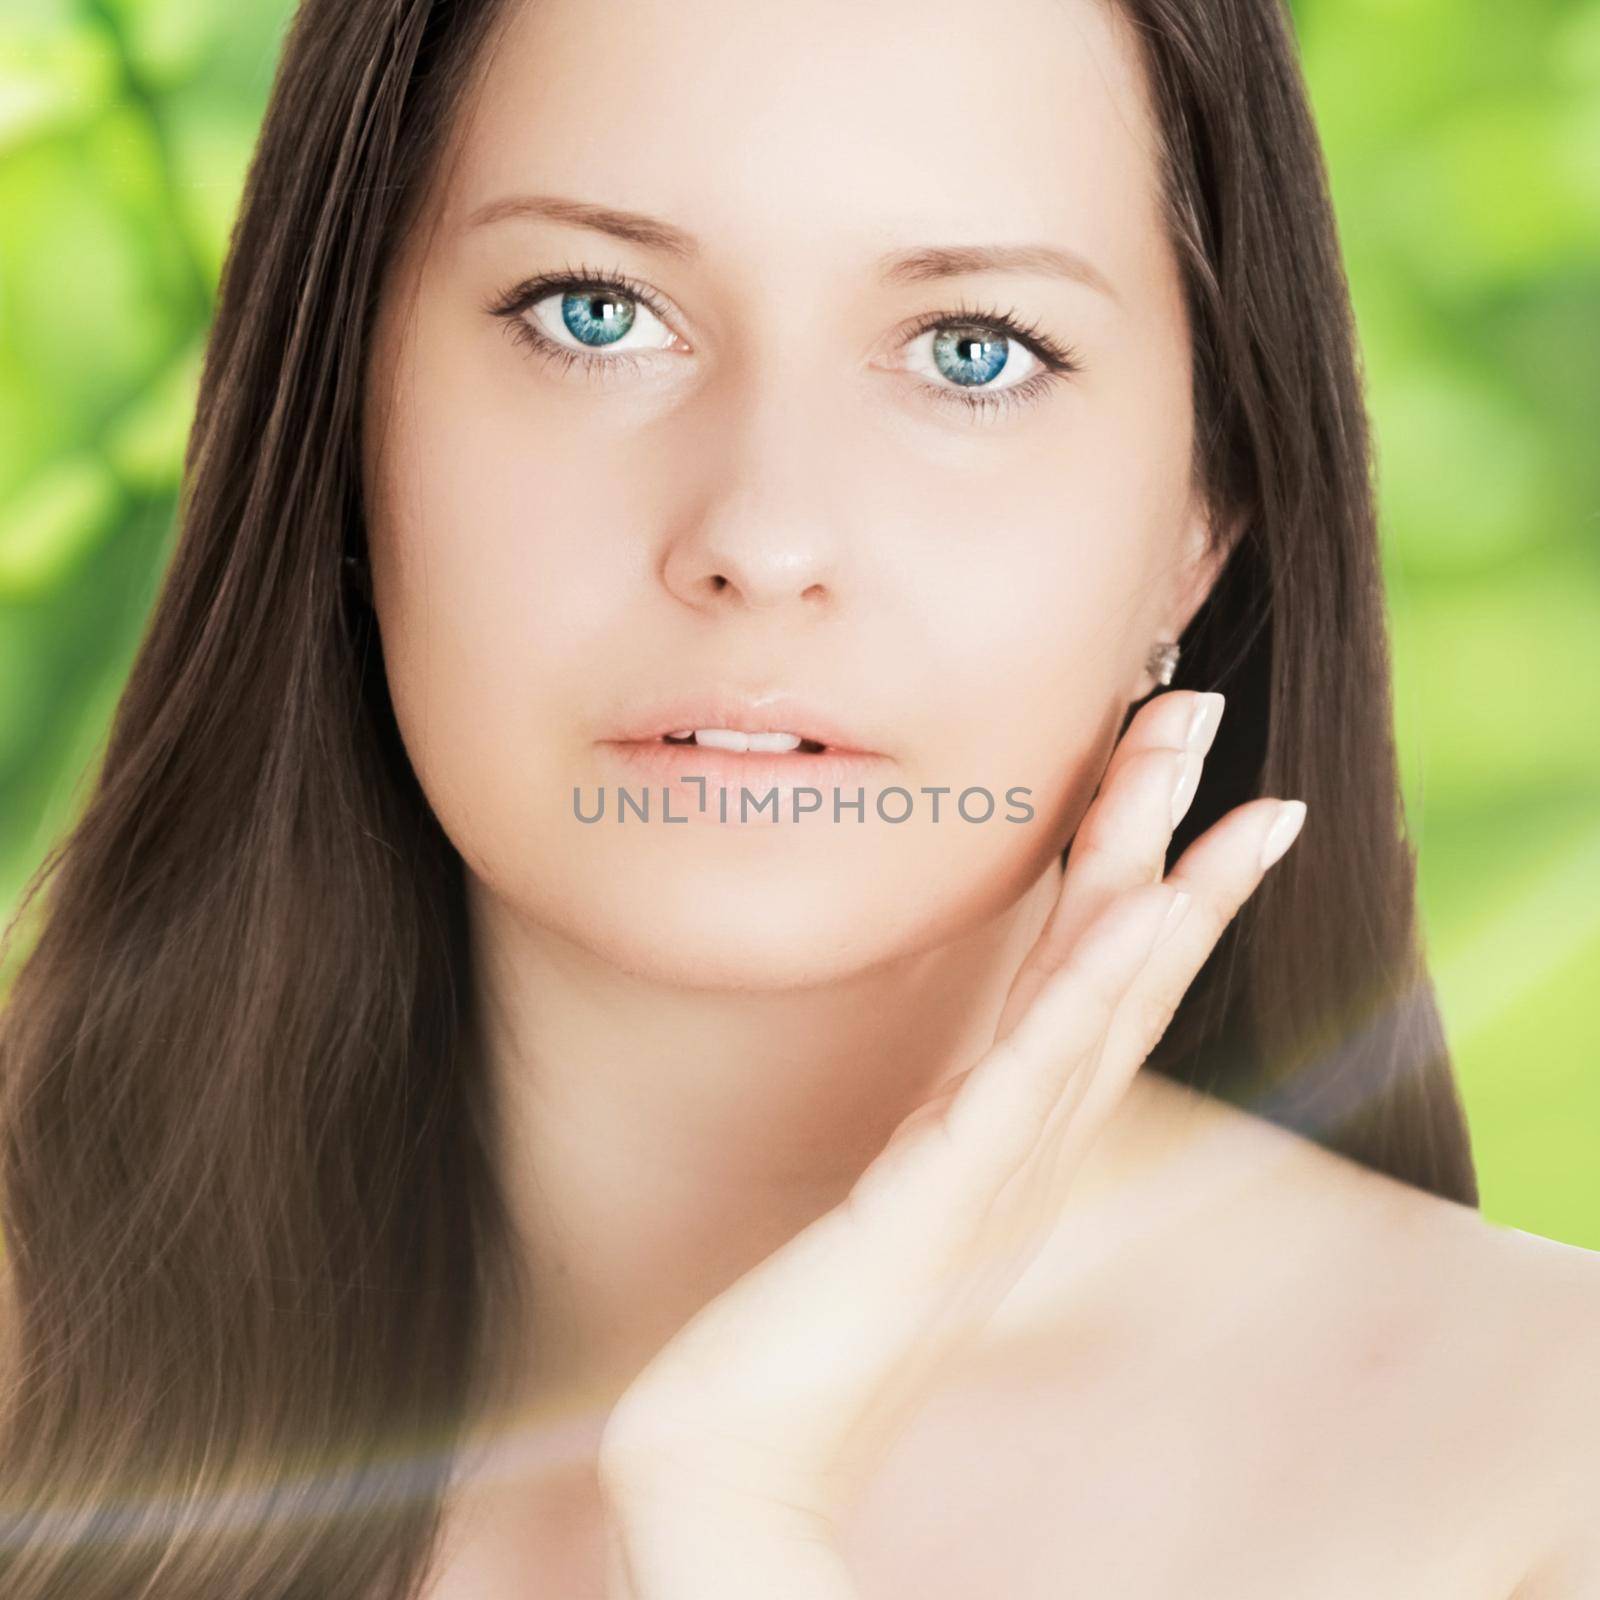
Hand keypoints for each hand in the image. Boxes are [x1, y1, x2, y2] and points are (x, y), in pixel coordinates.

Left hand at [597, 688, 1306, 1596]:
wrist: (742, 1451)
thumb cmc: (813, 1329)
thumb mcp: (897, 1200)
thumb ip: (939, 1136)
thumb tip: (955, 1082)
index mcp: (1014, 1132)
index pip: (1103, 984)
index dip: (1158, 878)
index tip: (1190, 782)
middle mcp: (1030, 1146)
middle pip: (1121, 966)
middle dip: (1167, 835)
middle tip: (1203, 712)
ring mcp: (999, 1171)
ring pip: (1098, 1003)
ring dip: (1158, 887)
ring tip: (1221, 791)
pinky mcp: (941, 1195)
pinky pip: (1028, 1075)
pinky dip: (1093, 989)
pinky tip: (1140, 914)